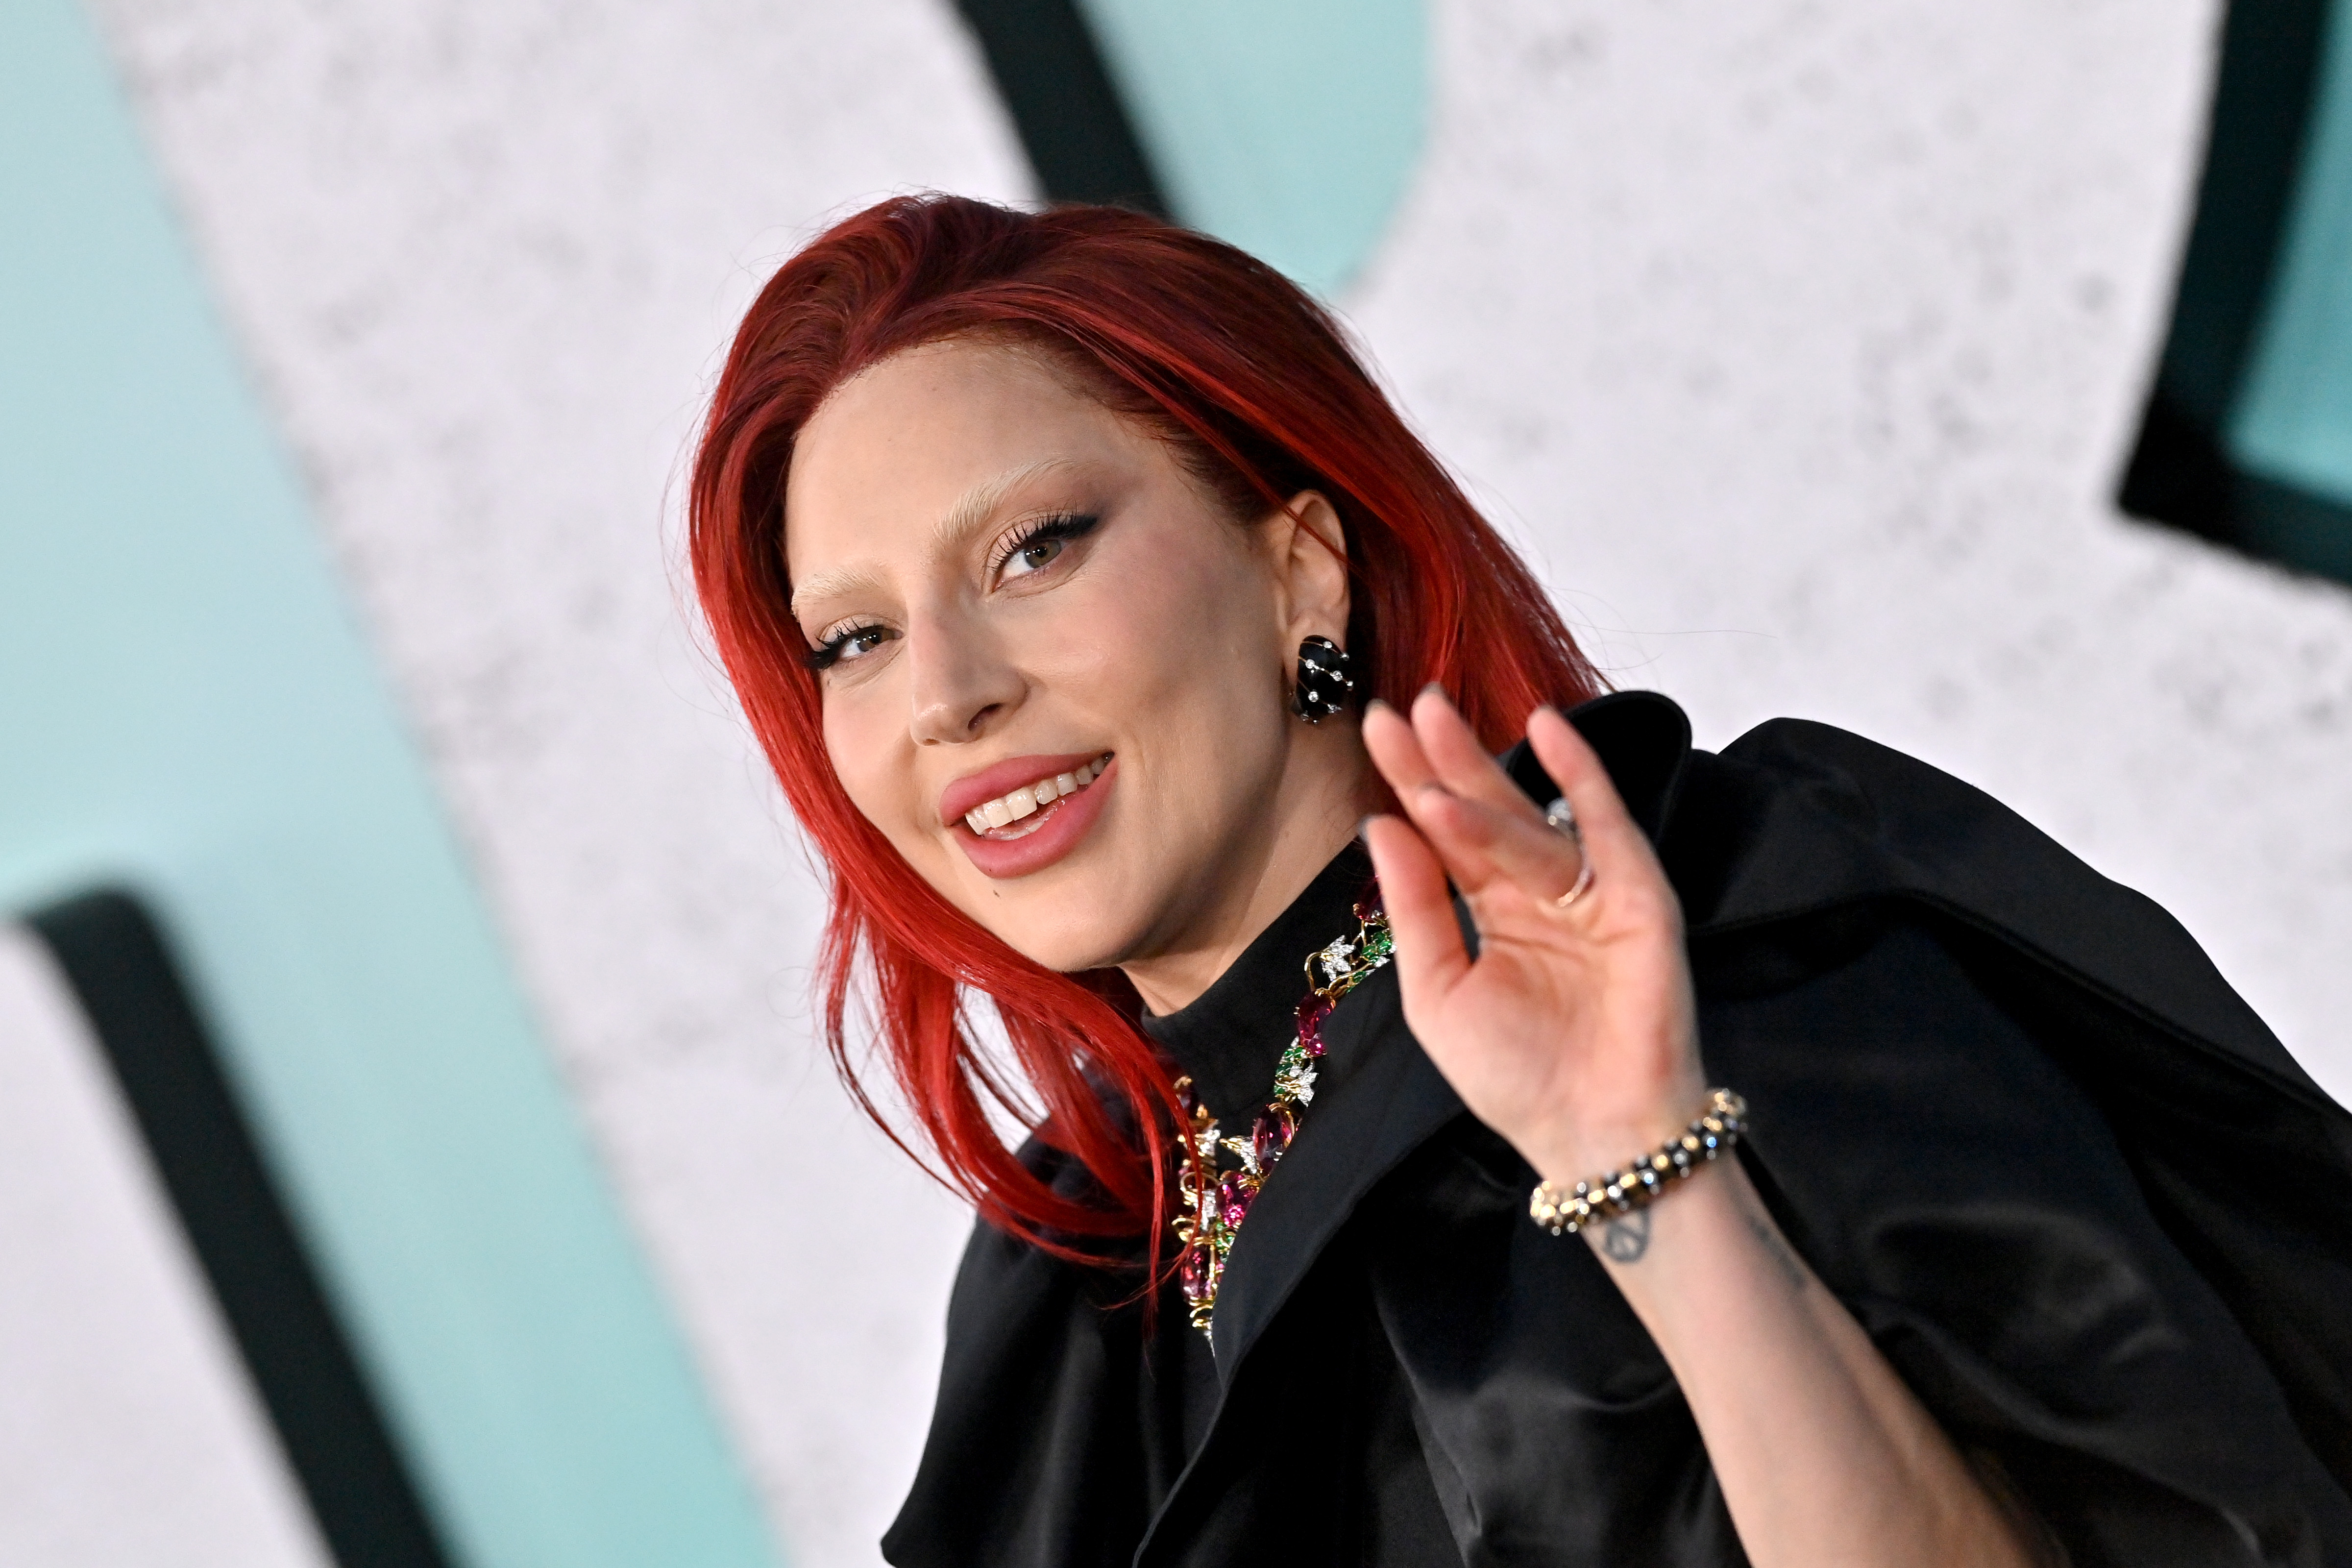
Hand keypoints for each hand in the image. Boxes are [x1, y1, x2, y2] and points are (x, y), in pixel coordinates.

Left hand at [1359, 689, 1706, 1183]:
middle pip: (1485, 811)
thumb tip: (1378, 825)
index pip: (1445, 835)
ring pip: (1530, 822)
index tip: (1375, 726)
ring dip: (1483, 779)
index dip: (1412, 782)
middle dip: (1444, 759)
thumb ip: (1415, 907)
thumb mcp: (1438, 992)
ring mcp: (1591, 893)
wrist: (1592, 1136)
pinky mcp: (1639, 900)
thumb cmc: (1516, 1078)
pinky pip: (1609, 828)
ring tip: (1433, 731)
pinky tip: (1550, 730)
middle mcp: (1539, 893)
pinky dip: (1584, 778)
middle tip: (1402, 705)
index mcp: (1491, 912)